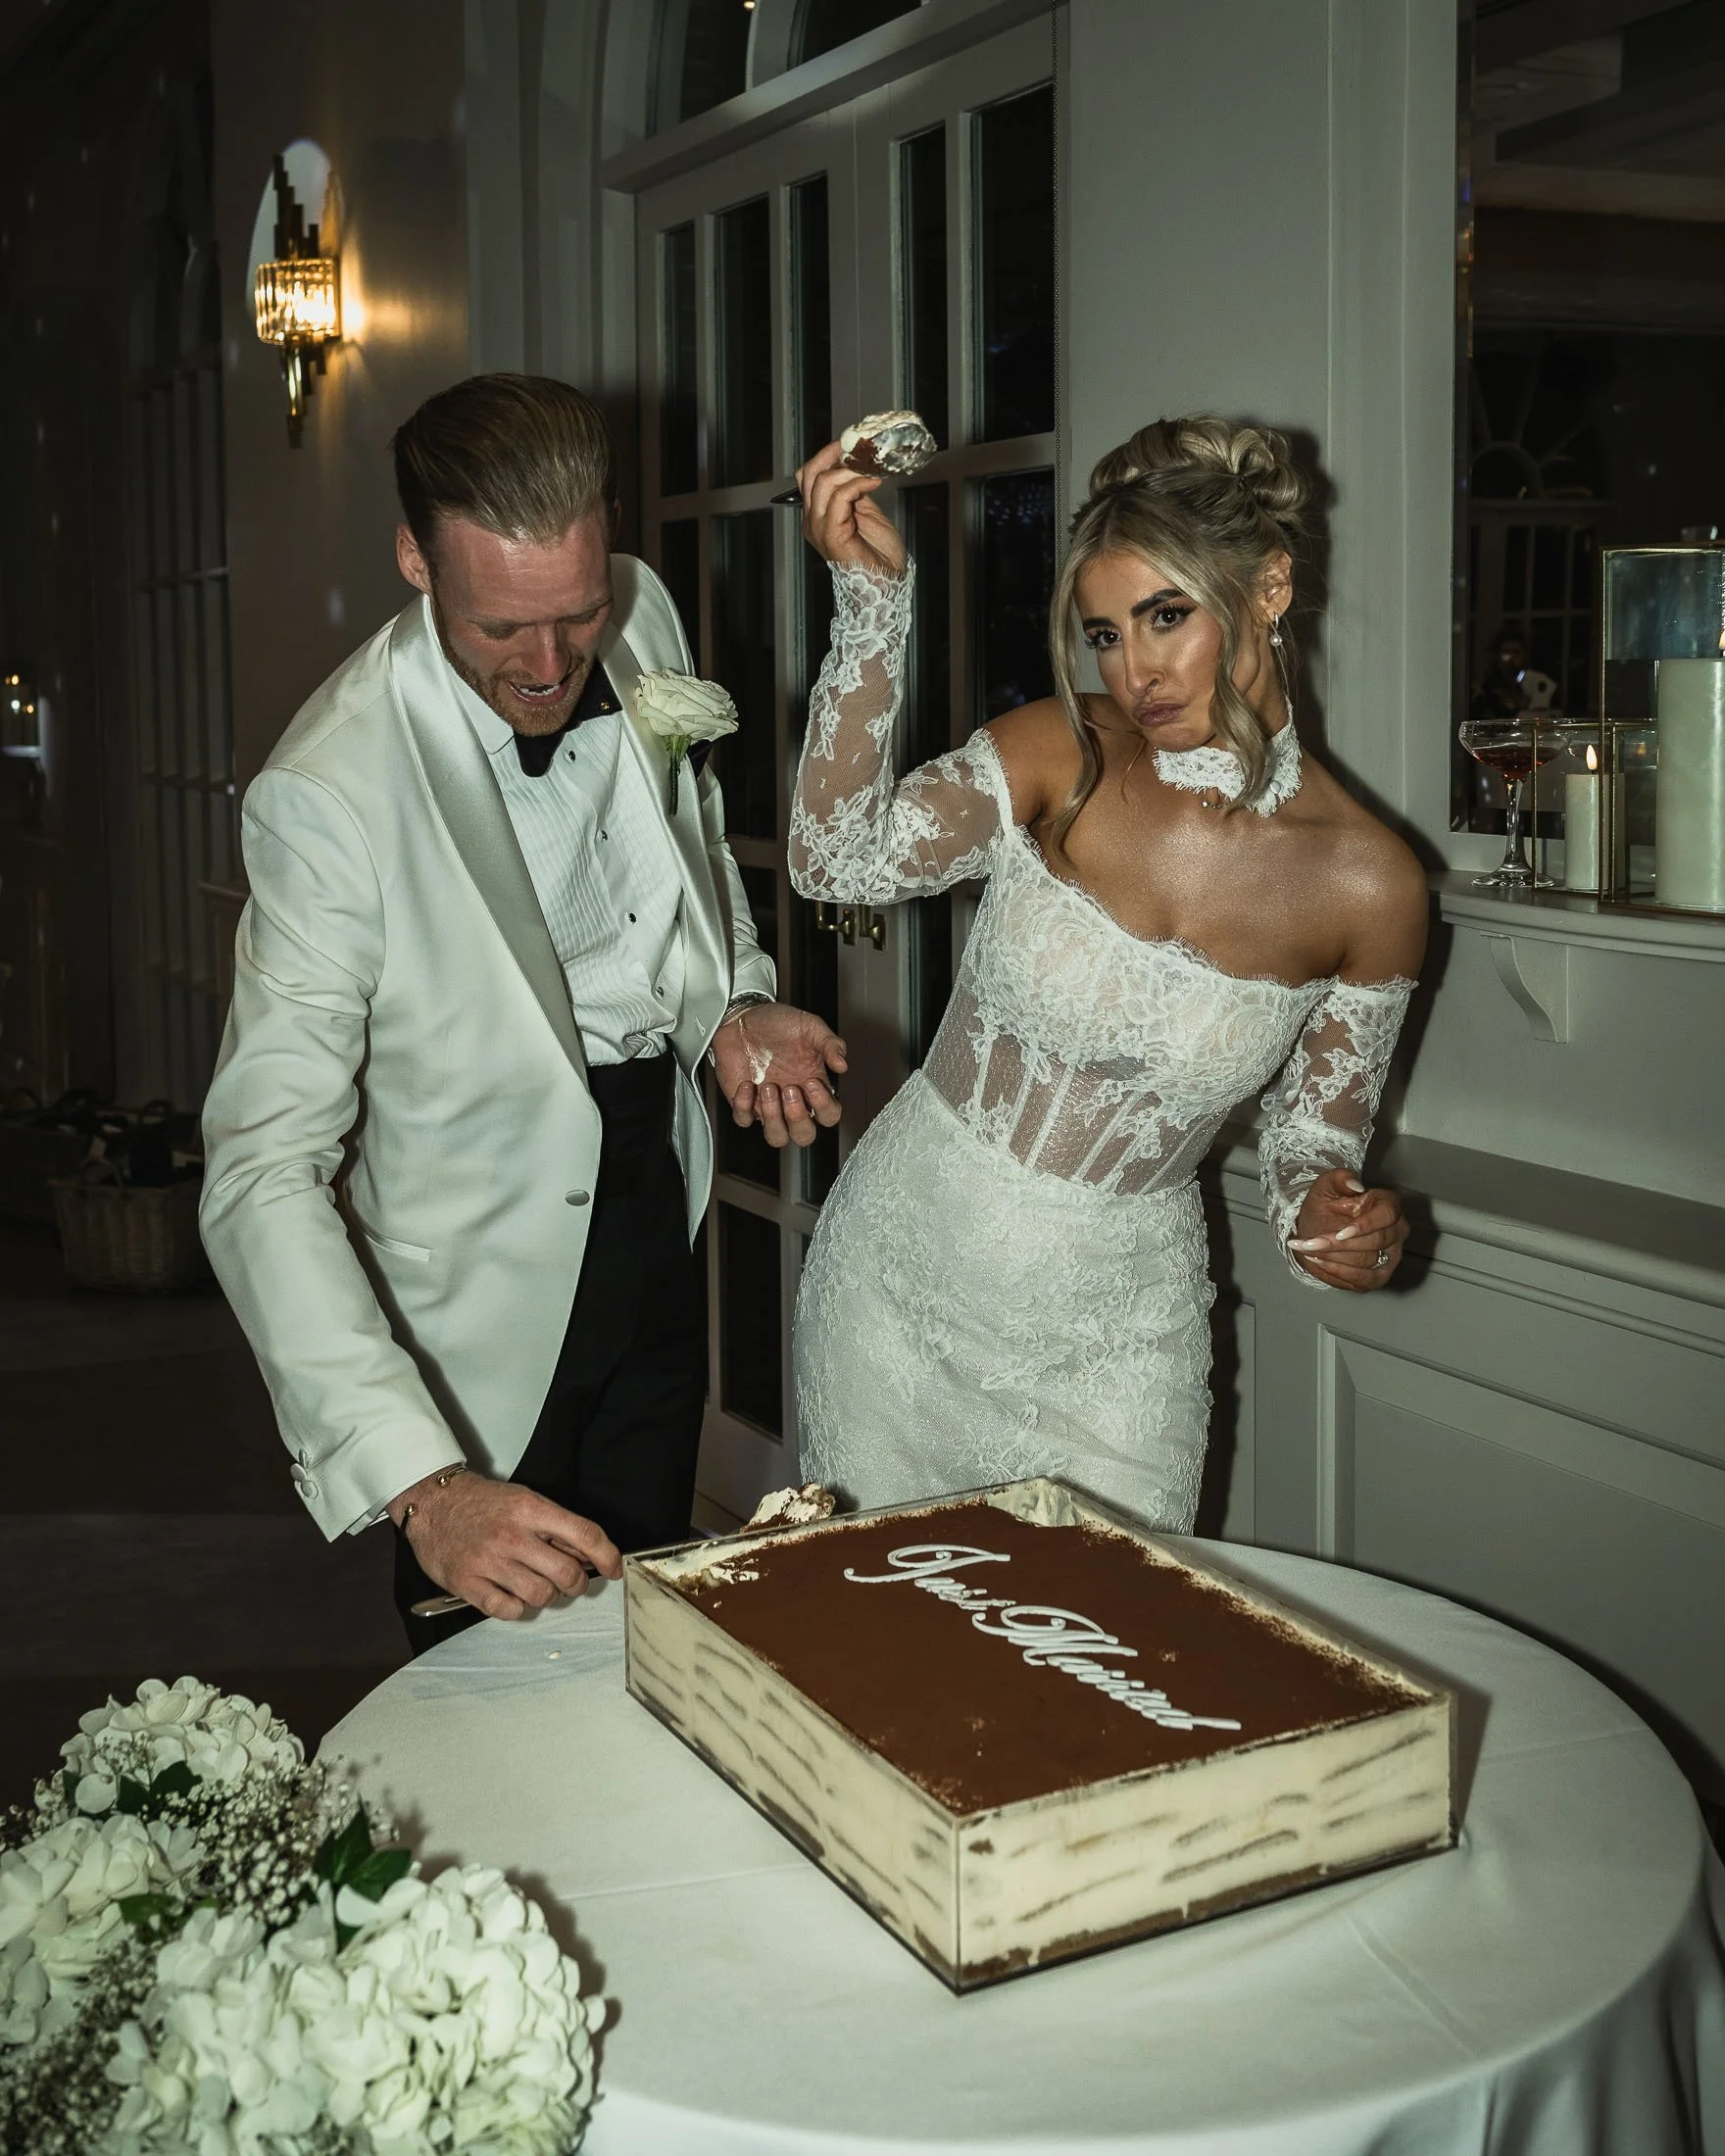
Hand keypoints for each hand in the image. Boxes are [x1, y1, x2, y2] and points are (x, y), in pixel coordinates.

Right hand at [390, 1470, 621, 1618]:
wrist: (433, 1502)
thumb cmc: (483, 1503)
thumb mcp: (524, 1501)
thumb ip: (556, 1527)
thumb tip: (592, 1555)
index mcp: (530, 1509)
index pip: (585, 1535)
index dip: (608, 1556)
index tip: (614, 1569)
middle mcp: (512, 1536)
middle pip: (568, 1574)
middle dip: (577, 1583)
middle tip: (570, 1581)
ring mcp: (489, 1561)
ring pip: (542, 1596)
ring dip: (546, 1595)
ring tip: (535, 1583)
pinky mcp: (468, 1583)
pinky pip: (509, 1611)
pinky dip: (517, 1608)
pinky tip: (511, 1593)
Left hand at [712, 1002, 845, 1147]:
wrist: (744, 1017)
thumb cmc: (778, 1024)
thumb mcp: (810, 1026)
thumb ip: (830, 1044)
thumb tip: (842, 1065)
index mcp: (813, 1086)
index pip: (828, 1115)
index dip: (823, 1106)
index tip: (811, 1081)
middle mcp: (792, 1101)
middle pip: (804, 1136)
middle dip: (797, 1118)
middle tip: (789, 1089)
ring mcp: (767, 1105)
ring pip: (776, 1137)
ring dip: (773, 1117)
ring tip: (767, 1087)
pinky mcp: (743, 1102)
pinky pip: (744, 1120)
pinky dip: (744, 1105)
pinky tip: (746, 1083)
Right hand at [793, 440, 907, 580]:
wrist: (886, 583)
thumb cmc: (878, 555)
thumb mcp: (865, 513)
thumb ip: (855, 493)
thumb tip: (857, 469)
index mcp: (817, 515)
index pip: (808, 476)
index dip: (826, 457)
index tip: (848, 446)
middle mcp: (813, 520)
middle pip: (808, 474)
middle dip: (831, 455)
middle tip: (854, 448)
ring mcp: (820, 527)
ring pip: (823, 482)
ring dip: (849, 470)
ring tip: (870, 470)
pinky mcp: (832, 534)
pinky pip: (839, 498)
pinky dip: (857, 484)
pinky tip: (873, 482)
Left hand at [1288, 1170, 1408, 1289]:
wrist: (1317, 1228)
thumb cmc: (1326, 1205)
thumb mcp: (1326, 1186)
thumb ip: (1339, 1179)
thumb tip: (1355, 1184)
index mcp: (1389, 1204)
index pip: (1387, 1215)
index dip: (1365, 1226)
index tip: (1340, 1233)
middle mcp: (1398, 1231)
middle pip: (1375, 1242)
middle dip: (1338, 1245)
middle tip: (1309, 1243)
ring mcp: (1392, 1255)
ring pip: (1366, 1262)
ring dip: (1333, 1258)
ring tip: (1307, 1250)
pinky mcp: (1381, 1275)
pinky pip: (1363, 1280)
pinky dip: (1337, 1272)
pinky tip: (1317, 1261)